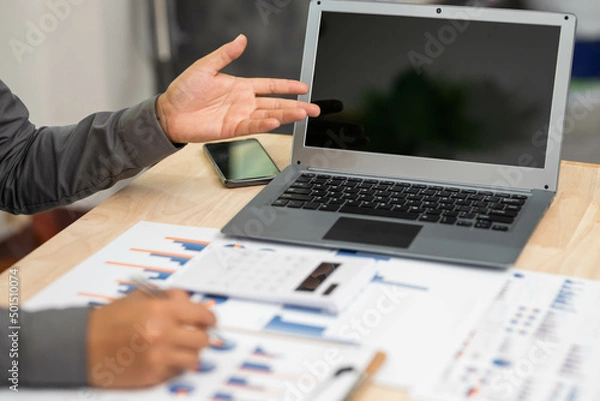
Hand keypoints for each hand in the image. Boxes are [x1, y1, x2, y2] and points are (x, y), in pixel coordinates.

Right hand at [86, 289, 215, 387]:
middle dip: (201, 336)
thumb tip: (192, 302)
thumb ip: (170, 297)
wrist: (83, 344)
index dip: (209, 318)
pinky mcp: (152, 374)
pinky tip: (163, 357)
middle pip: (203, 339)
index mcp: (161, 310)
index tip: (210, 321)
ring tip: (179, 348)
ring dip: (190, 353)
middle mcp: (163, 333)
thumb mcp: (141, 297)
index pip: (202, 315)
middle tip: (196, 334)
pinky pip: (177, 371)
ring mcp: (159, 356)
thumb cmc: (110, 320)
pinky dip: (174, 365)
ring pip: (194, 358)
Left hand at [156, 34, 320, 142]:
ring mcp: (240, 116)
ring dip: (287, 115)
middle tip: (314, 108)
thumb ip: (226, 54)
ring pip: (269, 115)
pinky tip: (276, 121)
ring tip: (303, 114)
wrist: (169, 113)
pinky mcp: (232, 129)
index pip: (271, 85)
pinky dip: (265, 124)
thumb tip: (242, 39)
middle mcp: (244, 102)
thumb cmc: (184, 90)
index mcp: (241, 86)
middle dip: (296, 105)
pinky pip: (253, 126)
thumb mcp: (205, 66)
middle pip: (276, 103)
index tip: (304, 87)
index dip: (287, 86)